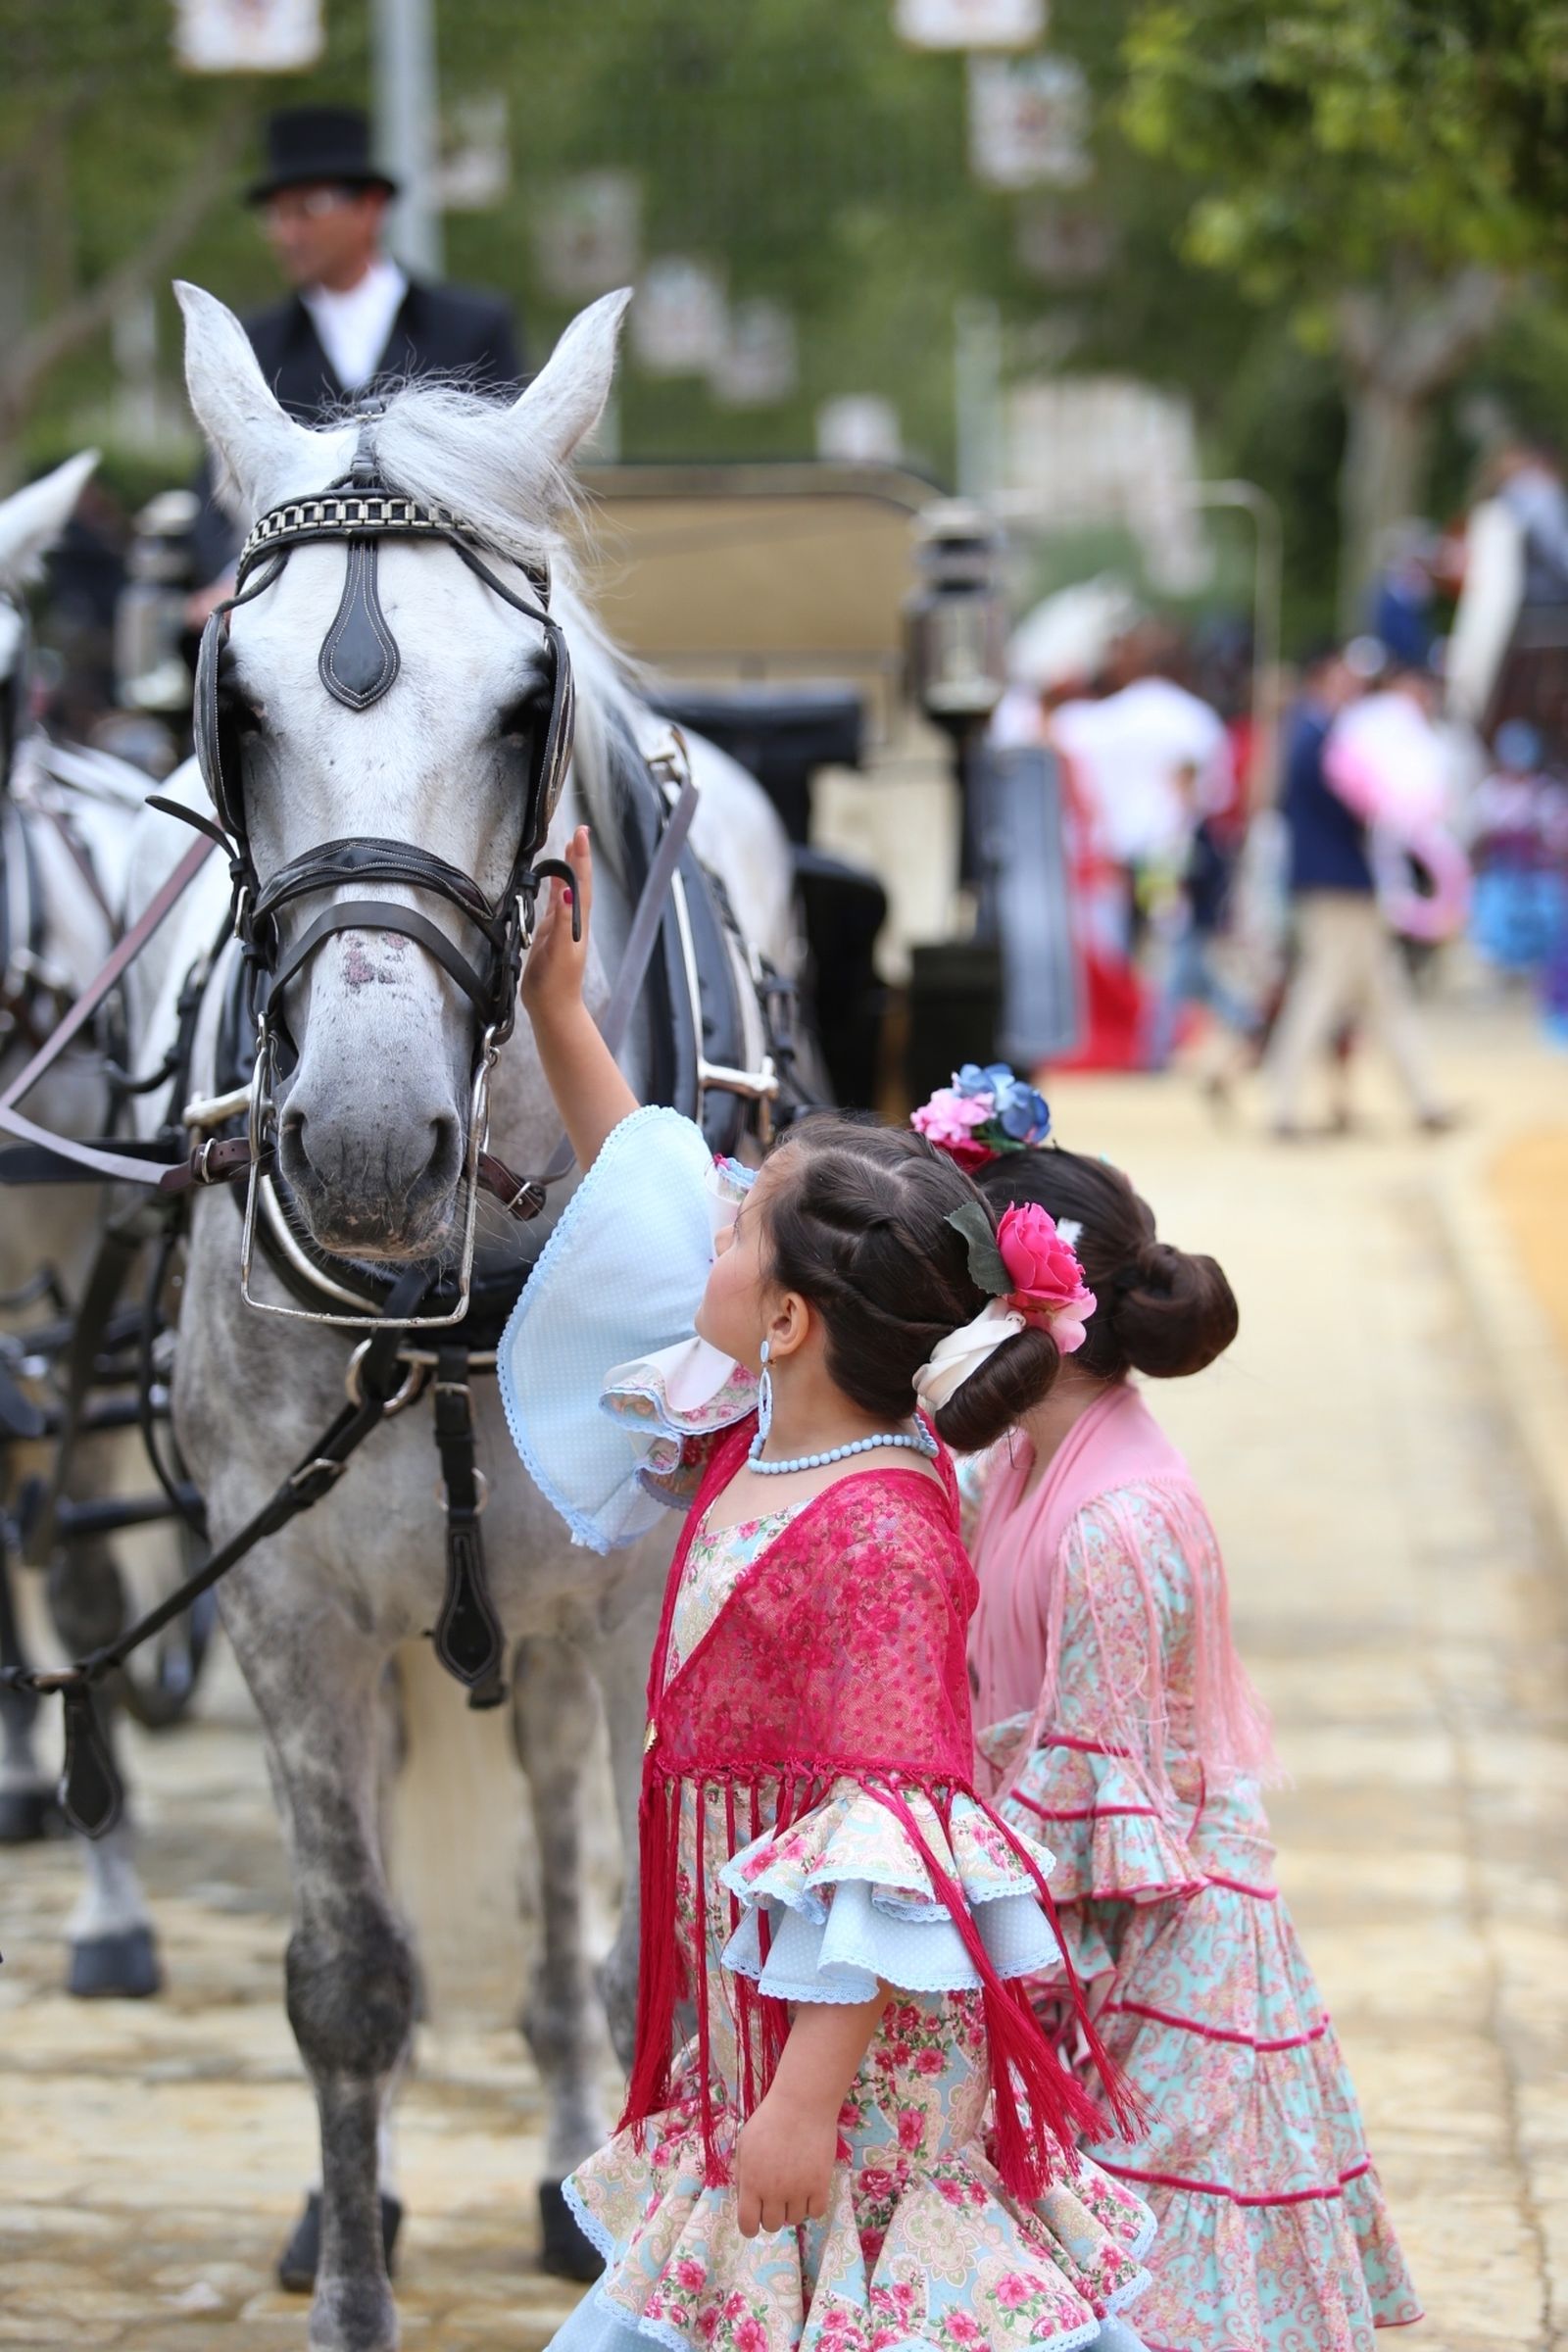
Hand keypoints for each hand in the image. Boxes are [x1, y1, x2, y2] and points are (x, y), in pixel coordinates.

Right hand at [521, 824, 591, 1032]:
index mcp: (578, 923)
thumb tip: (569, 893)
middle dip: (577, 857)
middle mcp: (573, 922)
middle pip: (577, 882)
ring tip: (568, 848)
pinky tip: (553, 881)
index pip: (581, 884)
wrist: (553, 1008)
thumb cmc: (556, 985)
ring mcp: (562, 928)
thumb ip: (564, 923)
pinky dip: (554, 889)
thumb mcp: (560, 952)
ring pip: (566, 891)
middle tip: (578, 832)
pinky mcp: (550, 935)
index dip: (581, 859)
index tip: (581, 834)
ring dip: (567, 869)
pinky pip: (553, 904)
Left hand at [733, 2087, 835, 2237]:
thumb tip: (744, 2199)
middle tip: (777, 2195)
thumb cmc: (769, 2121)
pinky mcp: (820, 2185)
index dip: (750, 2227)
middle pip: (772, 2225)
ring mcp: (798, 2190)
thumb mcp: (744, 2144)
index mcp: (751, 2183)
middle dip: (772, 2213)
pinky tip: (810, 2188)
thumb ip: (741, 2174)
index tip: (756, 2218)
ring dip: (793, 2208)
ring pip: (794, 2220)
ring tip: (794, 2186)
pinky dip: (812, 2205)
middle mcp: (773, 2192)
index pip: (748, 2225)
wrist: (801, 2104)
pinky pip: (816, 2212)